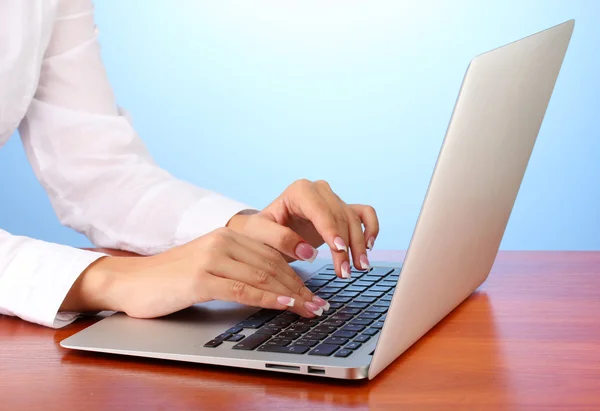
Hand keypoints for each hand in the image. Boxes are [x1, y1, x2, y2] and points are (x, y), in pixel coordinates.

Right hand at [61, 228, 329, 318]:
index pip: (272, 253)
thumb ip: (238, 268)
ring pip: (262, 276)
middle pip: (272, 265)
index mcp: (227, 235)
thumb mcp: (210, 265)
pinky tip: (284, 305)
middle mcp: (222, 241)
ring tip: (310, 308)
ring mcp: (211, 258)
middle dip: (300, 287)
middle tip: (319, 304)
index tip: (315, 287)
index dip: (297, 272)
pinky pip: (242, 290)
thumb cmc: (172, 278)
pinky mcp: (200, 278)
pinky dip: (267, 299)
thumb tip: (274, 285)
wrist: (131, 282)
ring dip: (291, 295)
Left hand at [227, 179, 378, 278]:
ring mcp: (333, 199)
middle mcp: (319, 191)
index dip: (331, 229)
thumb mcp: (260, 234)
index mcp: (299, 191)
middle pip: (339, 217)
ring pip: (354, 219)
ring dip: (359, 244)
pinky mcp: (342, 210)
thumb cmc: (260, 230)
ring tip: (359, 268)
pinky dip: (371, 228)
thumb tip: (307, 252)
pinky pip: (364, 214)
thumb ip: (279, 239)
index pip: (320, 210)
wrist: (265, 230)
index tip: (338, 249)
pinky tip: (369, 246)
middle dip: (346, 246)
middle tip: (345, 272)